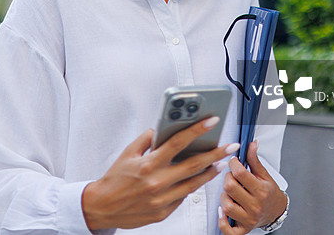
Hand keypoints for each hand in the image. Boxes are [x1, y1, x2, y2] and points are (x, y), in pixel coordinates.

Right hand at [82, 117, 237, 230]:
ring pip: (194, 184)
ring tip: (221, 162)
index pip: (178, 143)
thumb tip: (161, 130)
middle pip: (194, 164)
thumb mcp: (127, 153)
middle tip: (230, 146)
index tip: (212, 121)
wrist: (102, 207)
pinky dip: (192, 186)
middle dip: (216, 153)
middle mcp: (158, 182)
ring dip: (210, 172)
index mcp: (149, 164)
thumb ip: (146, 140)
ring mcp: (162, 199)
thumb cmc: (114, 180)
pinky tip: (198, 178)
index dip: (197, 130)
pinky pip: (183, 197)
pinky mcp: (164, 212)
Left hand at [218, 140, 286, 233]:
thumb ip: (255, 160)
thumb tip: (252, 144)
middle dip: (227, 179)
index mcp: (261, 191)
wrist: (277, 211)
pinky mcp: (244, 228)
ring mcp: (249, 218)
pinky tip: (222, 212)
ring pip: (226, 206)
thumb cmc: (269, 193)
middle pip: (230, 188)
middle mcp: (255, 205)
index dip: (233, 164)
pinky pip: (228, 229)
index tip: (234, 162)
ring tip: (230, 193)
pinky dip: (222, 222)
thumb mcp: (264, 175)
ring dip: (224, 197)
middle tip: (231, 178)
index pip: (240, 174)